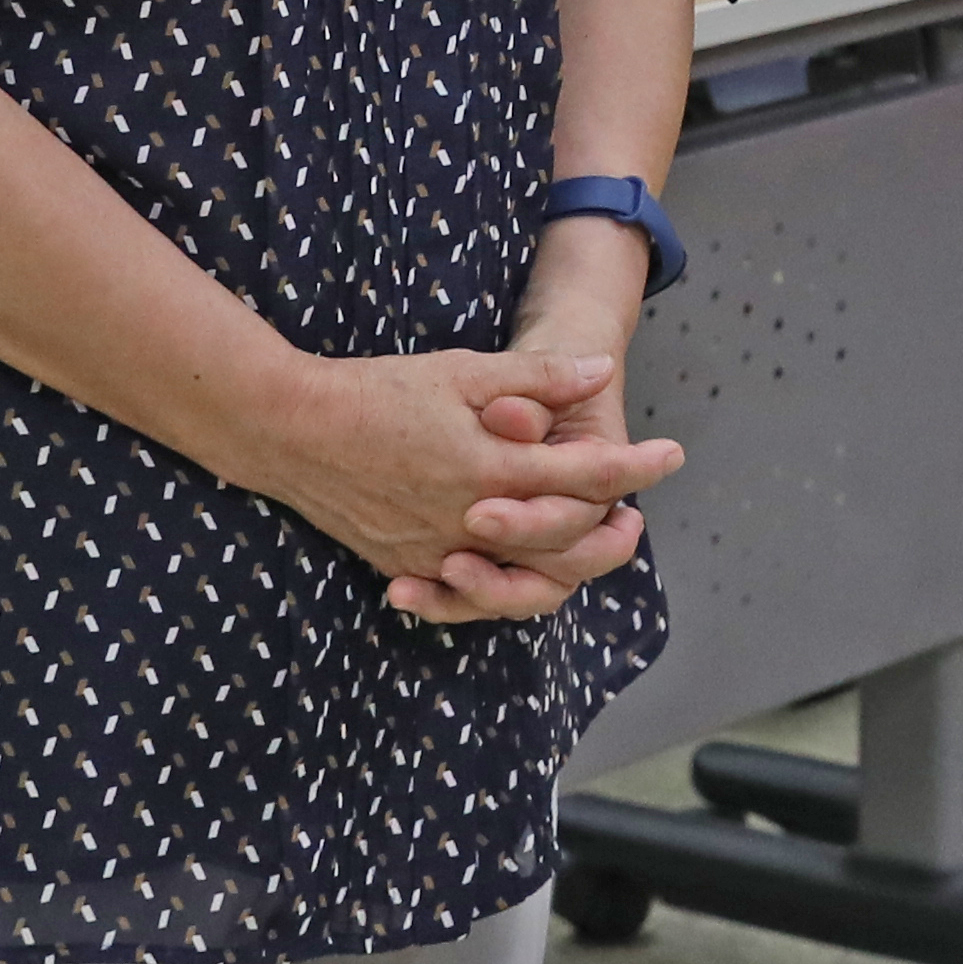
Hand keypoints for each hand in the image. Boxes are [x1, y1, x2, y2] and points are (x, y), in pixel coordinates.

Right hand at [243, 344, 684, 624]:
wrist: (289, 430)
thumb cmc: (377, 391)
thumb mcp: (462, 371)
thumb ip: (536, 378)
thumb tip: (600, 373)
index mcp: (490, 465)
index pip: (586, 474)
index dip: (637, 466)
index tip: (673, 455)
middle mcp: (470, 518)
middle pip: (564, 540)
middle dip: (612, 529)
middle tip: (638, 515)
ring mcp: (436, 550)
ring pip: (519, 578)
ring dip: (564, 567)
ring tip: (588, 545)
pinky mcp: (406, 563)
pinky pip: (466, 592)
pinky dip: (499, 587)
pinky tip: (517, 572)